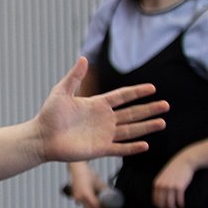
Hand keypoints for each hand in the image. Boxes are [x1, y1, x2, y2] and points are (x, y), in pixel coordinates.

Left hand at [37, 57, 167, 161]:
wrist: (41, 138)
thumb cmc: (48, 115)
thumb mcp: (61, 92)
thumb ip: (74, 77)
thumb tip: (84, 58)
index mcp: (97, 104)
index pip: (122, 96)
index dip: (137, 92)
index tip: (152, 88)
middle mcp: (104, 119)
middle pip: (132, 113)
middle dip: (149, 109)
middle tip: (166, 105)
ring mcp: (103, 134)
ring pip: (130, 130)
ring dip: (146, 127)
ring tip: (162, 122)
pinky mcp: (99, 149)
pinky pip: (119, 148)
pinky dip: (132, 148)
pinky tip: (145, 145)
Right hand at [67, 163, 108, 207]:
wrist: (77, 170)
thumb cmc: (88, 174)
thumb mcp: (100, 182)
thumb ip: (106, 190)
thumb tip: (113, 196)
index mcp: (86, 194)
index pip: (96, 207)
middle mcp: (80, 198)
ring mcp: (77, 198)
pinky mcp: (76, 198)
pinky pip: (83, 206)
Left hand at [152, 156, 194, 207]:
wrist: (184, 161)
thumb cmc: (175, 169)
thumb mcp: (164, 176)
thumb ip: (161, 185)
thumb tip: (161, 196)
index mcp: (157, 184)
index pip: (155, 200)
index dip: (159, 207)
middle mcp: (162, 186)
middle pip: (162, 203)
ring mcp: (170, 186)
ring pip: (170, 203)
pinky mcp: (179, 186)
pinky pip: (179, 199)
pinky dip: (180, 204)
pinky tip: (182, 206)